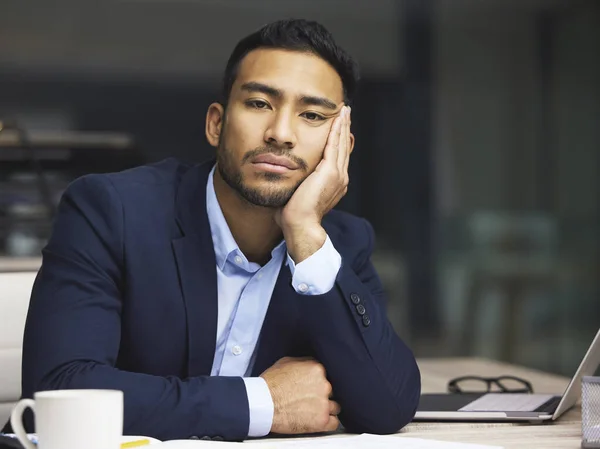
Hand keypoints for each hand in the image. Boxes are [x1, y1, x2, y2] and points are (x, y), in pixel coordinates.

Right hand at [260, 357, 340, 434]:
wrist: (263, 403)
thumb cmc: (270, 384)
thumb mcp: (286, 362)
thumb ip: (303, 362)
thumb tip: (310, 364)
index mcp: (317, 369)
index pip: (326, 375)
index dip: (318, 382)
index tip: (312, 387)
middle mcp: (324, 385)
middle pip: (331, 390)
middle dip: (322, 395)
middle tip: (310, 399)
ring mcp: (324, 403)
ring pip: (335, 406)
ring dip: (326, 408)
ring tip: (314, 411)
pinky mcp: (321, 420)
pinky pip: (334, 423)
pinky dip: (328, 422)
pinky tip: (319, 420)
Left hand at [277, 106, 352, 262]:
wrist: (300, 225)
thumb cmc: (293, 215)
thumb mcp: (296, 193)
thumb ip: (295, 183)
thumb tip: (283, 177)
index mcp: (334, 183)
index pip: (337, 156)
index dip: (338, 139)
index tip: (338, 126)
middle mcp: (340, 178)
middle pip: (343, 146)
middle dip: (344, 127)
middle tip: (346, 111)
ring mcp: (337, 174)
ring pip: (341, 143)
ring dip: (343, 124)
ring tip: (344, 110)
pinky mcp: (330, 171)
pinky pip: (334, 145)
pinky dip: (337, 130)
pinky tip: (338, 118)